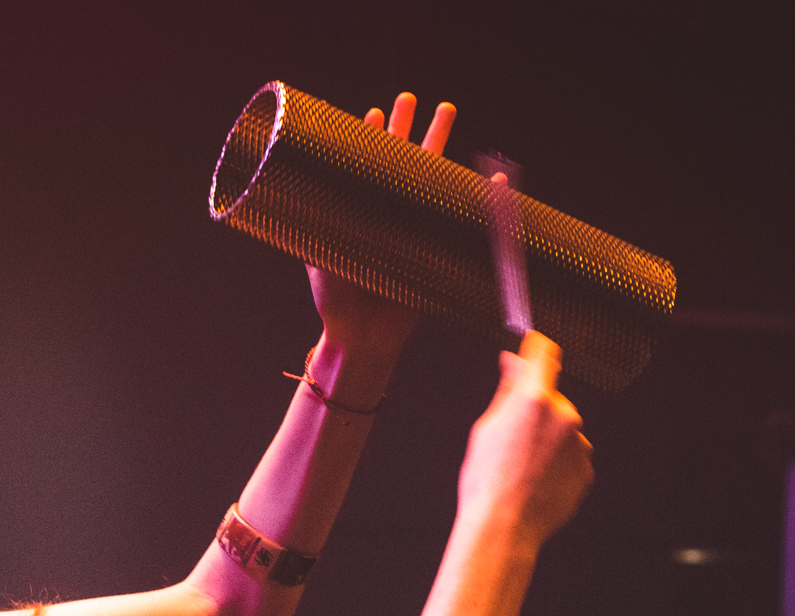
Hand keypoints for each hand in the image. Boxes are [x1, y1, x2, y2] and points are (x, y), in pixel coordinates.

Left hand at [309, 92, 456, 356]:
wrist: (362, 337)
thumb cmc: (336, 302)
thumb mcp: (319, 257)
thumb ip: (317, 228)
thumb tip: (301, 192)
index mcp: (363, 212)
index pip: (369, 166)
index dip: (371, 140)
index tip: (372, 114)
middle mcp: (390, 214)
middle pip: (401, 162)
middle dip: (405, 129)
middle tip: (407, 98)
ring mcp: (415, 228)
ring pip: (431, 177)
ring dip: (438, 143)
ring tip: (444, 110)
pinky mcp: (435, 248)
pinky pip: (460, 220)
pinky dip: (480, 199)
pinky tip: (493, 181)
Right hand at [458, 332, 592, 547]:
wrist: (503, 526)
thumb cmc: (487, 481)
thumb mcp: (487, 427)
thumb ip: (507, 390)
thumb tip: (514, 365)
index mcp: (535, 400)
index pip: (544, 355)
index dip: (536, 346)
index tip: (534, 344)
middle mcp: (564, 417)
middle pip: (552, 397)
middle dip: (535, 407)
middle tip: (511, 432)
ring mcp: (579, 445)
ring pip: (562, 429)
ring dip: (546, 437)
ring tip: (521, 464)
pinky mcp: (585, 469)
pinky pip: (570, 456)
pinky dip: (556, 462)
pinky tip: (534, 478)